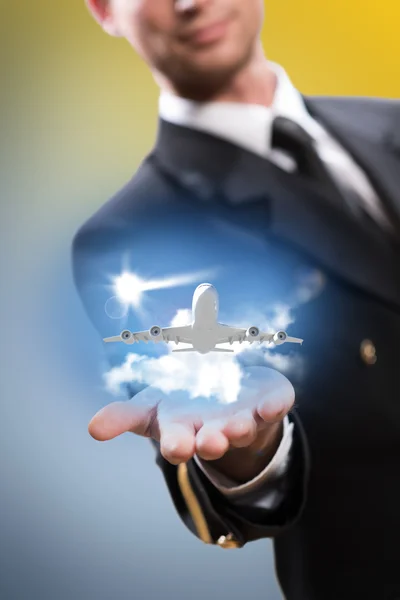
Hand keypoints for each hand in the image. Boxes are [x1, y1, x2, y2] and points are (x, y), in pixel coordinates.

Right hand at [89, 366, 294, 480]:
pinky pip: (276, 404)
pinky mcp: (268, 402)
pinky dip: (276, 404)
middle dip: (209, 442)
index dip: (175, 444)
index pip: (176, 440)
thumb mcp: (150, 407)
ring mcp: (244, 417)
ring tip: (235, 427)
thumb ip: (124, 415)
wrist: (228, 401)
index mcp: (183, 431)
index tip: (175, 448)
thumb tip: (93, 428)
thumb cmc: (184, 406)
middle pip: (211, 440)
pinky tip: (275, 403)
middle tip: (209, 442)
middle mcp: (214, 429)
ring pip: (243, 427)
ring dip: (239, 428)